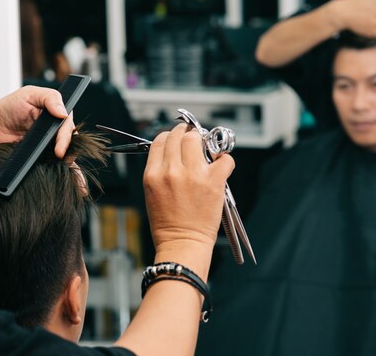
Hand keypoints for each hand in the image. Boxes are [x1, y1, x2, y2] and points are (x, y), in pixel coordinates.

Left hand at [0, 85, 74, 157]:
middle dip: (66, 146)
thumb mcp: (29, 94)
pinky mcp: (40, 153)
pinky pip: (51, 160)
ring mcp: (48, 141)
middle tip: (58, 154)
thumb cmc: (8, 107)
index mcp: (55, 111)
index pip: (68, 123)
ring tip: (55, 161)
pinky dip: (53, 164)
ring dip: (63, 157)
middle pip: (69, 138)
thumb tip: (63, 113)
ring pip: (64, 151)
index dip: (67, 134)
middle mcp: (54, 126)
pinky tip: (50, 165)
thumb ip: (49, 98)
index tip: (60, 143)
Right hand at [143, 123, 234, 250]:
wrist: (182, 243)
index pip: (161, 140)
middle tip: (193, 137)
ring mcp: (193, 175)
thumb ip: (160, 170)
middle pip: (179, 135)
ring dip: (203, 141)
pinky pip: (224, 158)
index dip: (170, 135)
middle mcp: (171, 170)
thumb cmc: (167, 223)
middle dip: (187, 133)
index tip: (176, 137)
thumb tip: (174, 152)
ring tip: (206, 149)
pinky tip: (220, 165)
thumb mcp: (151, 192)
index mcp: (153, 174)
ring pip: (197, 139)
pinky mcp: (213, 182)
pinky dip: (224, 159)